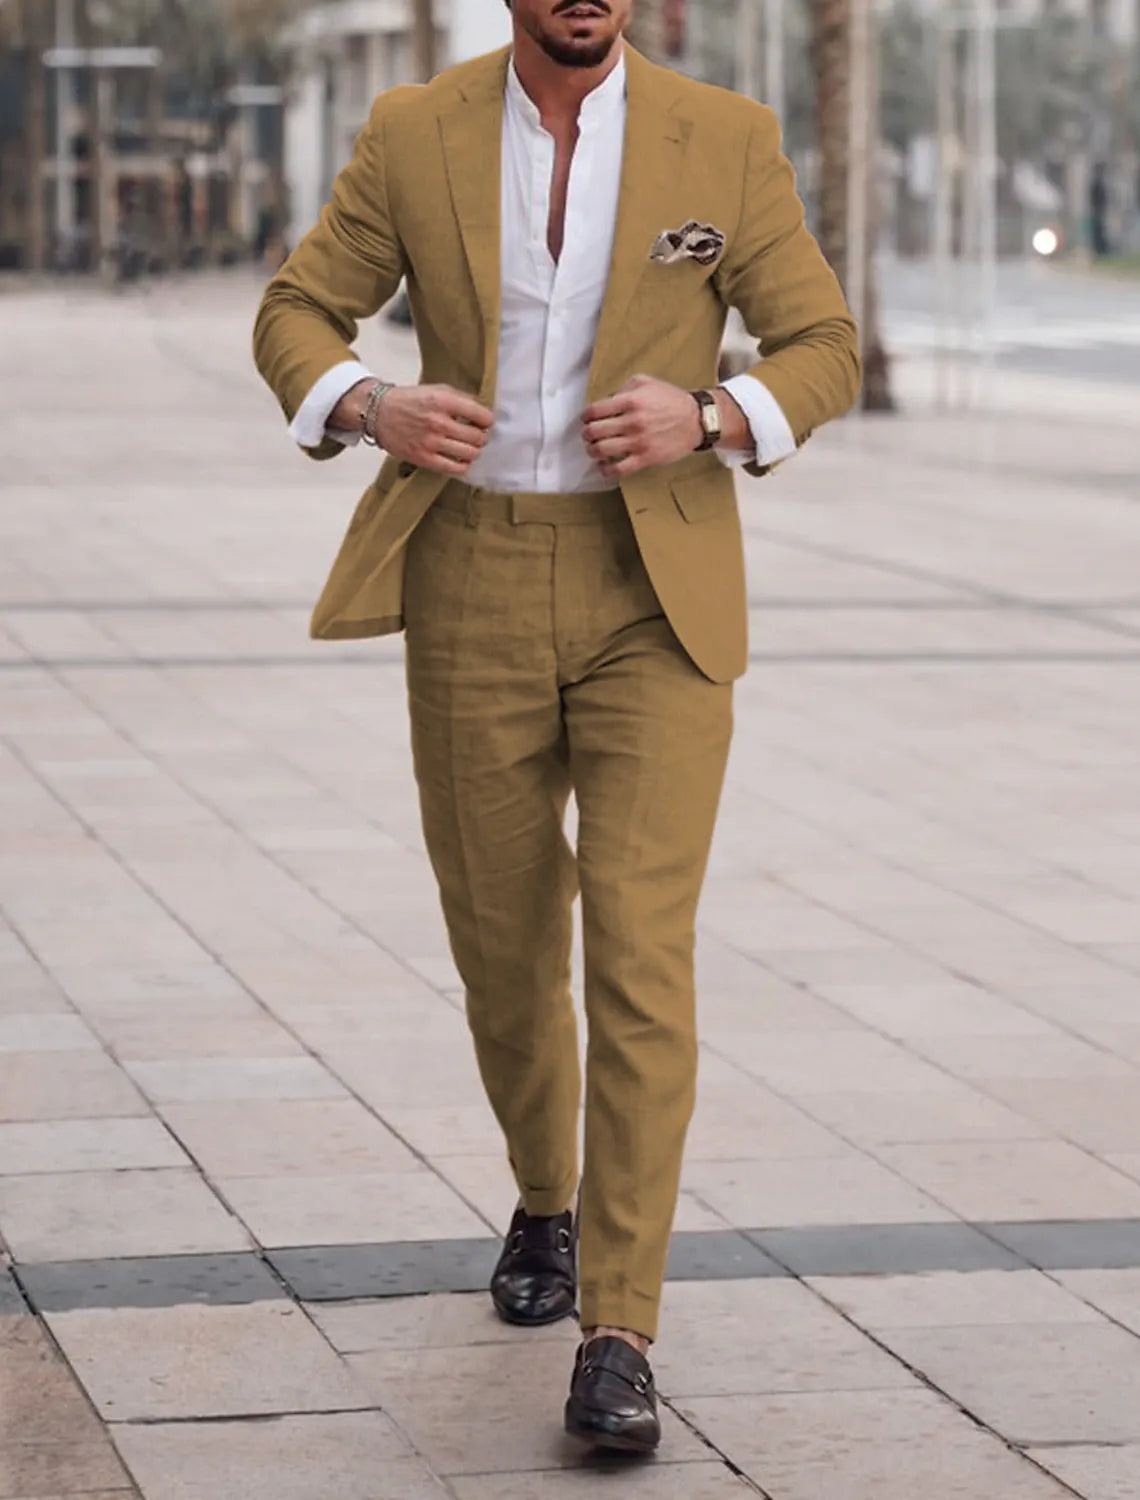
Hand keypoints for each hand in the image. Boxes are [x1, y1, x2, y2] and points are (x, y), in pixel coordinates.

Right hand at [330, 381, 493, 476]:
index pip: (482, 416)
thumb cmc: (409, 401)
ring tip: (469, 447)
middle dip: (482, 437)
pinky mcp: (424, 458)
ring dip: (474, 451)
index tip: (484, 423)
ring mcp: (431, 442)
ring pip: (470, 454)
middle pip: (478, 437)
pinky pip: (455, 468)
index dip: (487, 421)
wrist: (379, 412)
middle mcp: (439, 422)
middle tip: (477, 436)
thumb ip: (460, 399)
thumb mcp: (436, 390)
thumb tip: (483, 412)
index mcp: (444, 401)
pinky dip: (463, 466)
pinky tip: (460, 460)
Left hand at [582, 375, 702, 478]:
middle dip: (587, 434)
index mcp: (630, 401)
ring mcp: (638, 442)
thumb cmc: (671, 400)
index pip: (594, 411)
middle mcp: (632, 421)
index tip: (587, 419)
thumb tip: (606, 401)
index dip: (586, 416)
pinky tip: (605, 466)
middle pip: (594, 432)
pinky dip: (606, 469)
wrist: (696, 420)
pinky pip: (618, 469)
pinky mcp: (646, 458)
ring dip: (593, 451)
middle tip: (590, 435)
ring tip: (595, 449)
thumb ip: (624, 389)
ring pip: (601, 451)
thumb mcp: (647, 383)